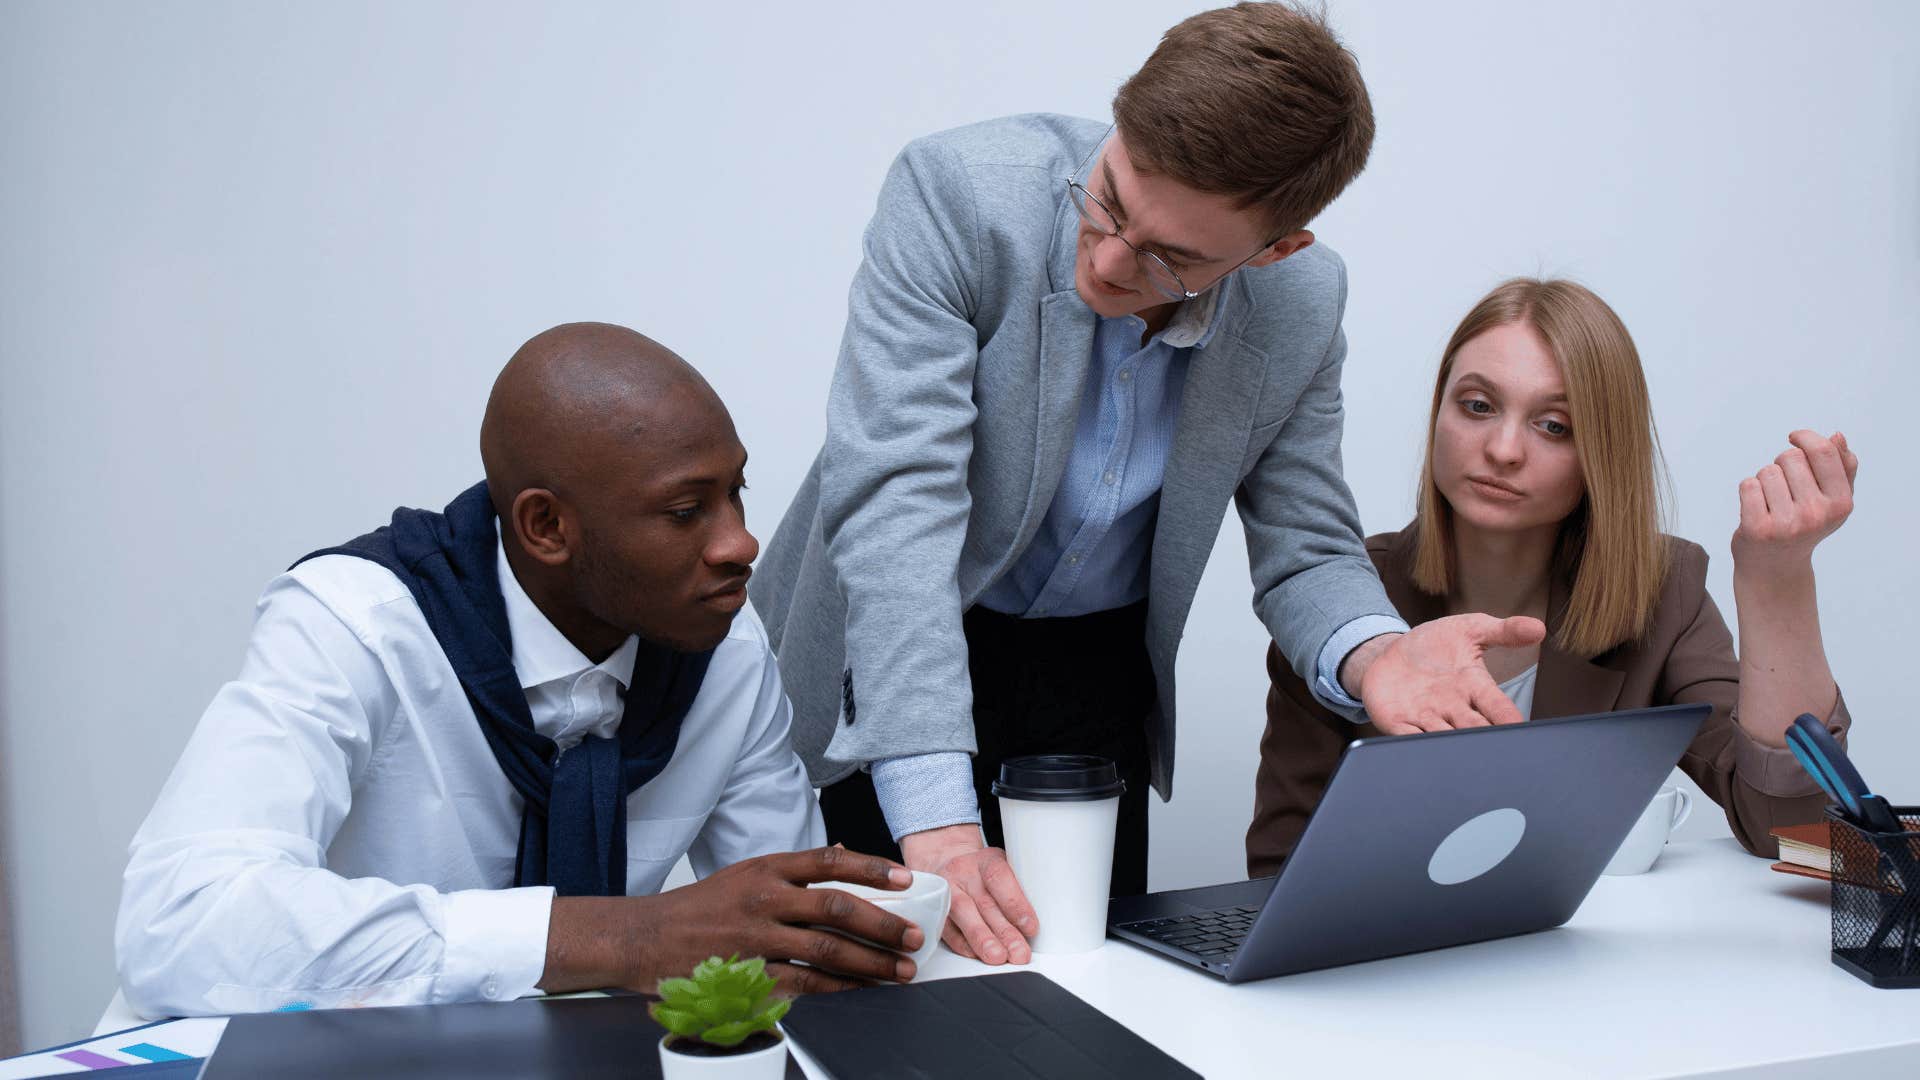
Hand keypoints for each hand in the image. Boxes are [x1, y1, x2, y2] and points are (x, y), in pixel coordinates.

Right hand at [540, 846, 922, 996]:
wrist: (644, 936)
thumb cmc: (698, 907)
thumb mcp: (745, 873)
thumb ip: (791, 870)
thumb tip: (840, 856)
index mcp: (766, 868)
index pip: (830, 861)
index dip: (873, 869)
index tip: (906, 880)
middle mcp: (764, 898)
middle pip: (837, 907)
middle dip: (883, 924)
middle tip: (911, 938)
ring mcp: (756, 937)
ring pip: (826, 948)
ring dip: (870, 962)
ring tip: (898, 971)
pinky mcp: (747, 972)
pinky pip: (802, 982)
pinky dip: (835, 988)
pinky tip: (856, 990)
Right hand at [898, 823, 1036, 964]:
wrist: (948, 863)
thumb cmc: (984, 871)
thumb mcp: (1005, 867)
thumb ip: (1021, 888)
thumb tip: (1040, 921)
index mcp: (985, 859)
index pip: (999, 877)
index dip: (1015, 903)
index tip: (1031, 926)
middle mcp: (963, 872)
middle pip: (984, 902)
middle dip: (1003, 931)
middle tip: (1019, 952)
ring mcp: (946, 890)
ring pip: (963, 915)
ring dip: (982, 939)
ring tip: (998, 956)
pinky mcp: (935, 909)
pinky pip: (947, 928)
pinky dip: (963, 944)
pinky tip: (977, 955)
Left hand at [1345, 614, 1545, 733]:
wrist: (1390, 652)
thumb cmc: (1436, 644)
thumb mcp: (1471, 630)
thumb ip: (1503, 631)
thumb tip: (1539, 627)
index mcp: (1474, 687)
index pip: (1498, 707)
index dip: (1508, 717)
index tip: (1518, 727)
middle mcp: (1453, 708)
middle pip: (1475, 729)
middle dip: (1484, 739)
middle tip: (1492, 750)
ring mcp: (1426, 716)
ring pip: (1444, 737)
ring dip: (1452, 745)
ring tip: (1459, 752)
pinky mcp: (1398, 721)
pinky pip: (1407, 735)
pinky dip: (1413, 742)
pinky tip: (1419, 748)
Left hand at [1732, 430, 1856, 577]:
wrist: (1775, 566)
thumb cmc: (1806, 523)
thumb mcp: (1833, 498)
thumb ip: (1842, 466)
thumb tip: (1837, 436)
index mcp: (1841, 504)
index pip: (1823, 452)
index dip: (1806, 437)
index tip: (1794, 437)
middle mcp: (1816, 515)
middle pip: (1790, 457)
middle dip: (1783, 464)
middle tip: (1785, 489)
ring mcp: (1787, 524)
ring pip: (1767, 471)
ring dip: (1765, 480)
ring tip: (1772, 502)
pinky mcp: (1757, 529)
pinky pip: (1748, 485)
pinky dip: (1749, 491)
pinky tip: (1757, 509)